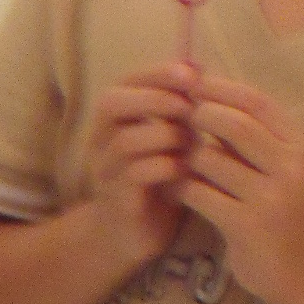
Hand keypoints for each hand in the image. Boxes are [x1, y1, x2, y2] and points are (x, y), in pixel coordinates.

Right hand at [86, 63, 195, 271]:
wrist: (133, 235)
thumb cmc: (159, 175)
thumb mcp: (172, 136)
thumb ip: (181, 107)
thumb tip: (202, 69)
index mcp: (115, 117)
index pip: (128, 80)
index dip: (158, 73)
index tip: (193, 74)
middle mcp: (101, 139)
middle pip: (112, 103)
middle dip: (155, 99)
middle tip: (189, 106)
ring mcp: (105, 170)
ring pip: (126, 140)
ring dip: (165, 136)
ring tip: (191, 143)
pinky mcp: (117, 200)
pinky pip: (136, 175)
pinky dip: (165, 167)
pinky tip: (185, 172)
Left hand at [178, 75, 303, 303]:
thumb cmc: (284, 211)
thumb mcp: (278, 167)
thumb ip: (249, 136)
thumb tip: (204, 91)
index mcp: (297, 145)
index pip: (256, 102)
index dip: (221, 88)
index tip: (193, 85)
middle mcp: (289, 167)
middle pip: (235, 124)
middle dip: (201, 116)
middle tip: (178, 121)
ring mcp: (269, 197)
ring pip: (211, 159)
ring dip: (186, 157)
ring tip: (174, 160)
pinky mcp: (247, 225)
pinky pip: (200, 194)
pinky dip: (181, 188)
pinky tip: (175, 189)